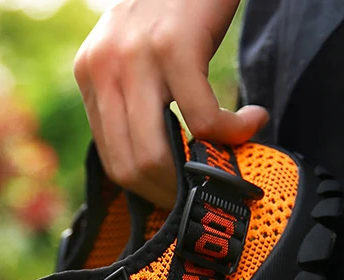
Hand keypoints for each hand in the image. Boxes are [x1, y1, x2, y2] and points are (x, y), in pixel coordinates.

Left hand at [74, 0, 268, 207]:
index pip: (112, 160)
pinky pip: (203, 119)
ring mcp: (136, 55)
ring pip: (159, 152)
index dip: (150, 190)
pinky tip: (252, 120)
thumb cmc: (177, 7)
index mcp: (91, 75)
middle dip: (175, 191)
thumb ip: (136, 101)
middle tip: (210, 187)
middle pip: (131, 166)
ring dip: (202, 169)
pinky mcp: (174, 45)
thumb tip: (159, 164)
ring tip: (233, 154)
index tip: (183, 196)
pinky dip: (234, 130)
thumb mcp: (139, 54)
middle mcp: (103, 67)